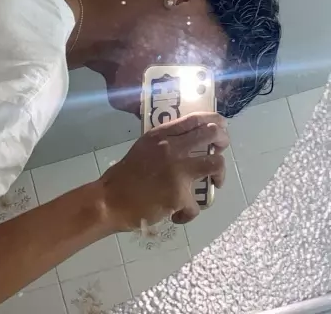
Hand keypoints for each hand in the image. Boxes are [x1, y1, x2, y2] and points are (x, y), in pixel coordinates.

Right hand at [99, 112, 228, 231]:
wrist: (109, 201)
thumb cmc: (124, 175)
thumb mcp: (144, 148)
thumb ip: (164, 142)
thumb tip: (188, 143)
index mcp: (161, 135)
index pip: (195, 118)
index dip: (215, 121)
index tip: (220, 129)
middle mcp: (171, 148)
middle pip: (212, 134)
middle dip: (223, 142)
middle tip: (220, 152)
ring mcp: (177, 171)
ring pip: (216, 164)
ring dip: (220, 175)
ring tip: (214, 183)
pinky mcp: (178, 195)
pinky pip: (196, 205)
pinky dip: (190, 212)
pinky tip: (179, 215)